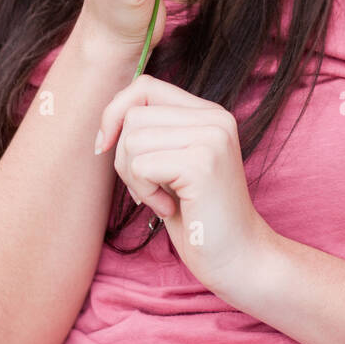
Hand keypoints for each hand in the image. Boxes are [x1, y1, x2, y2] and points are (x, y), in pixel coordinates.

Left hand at [96, 73, 274, 297]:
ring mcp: (211, 138)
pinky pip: (140, 166)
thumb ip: (154, 134)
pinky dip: (145, 192)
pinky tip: (168, 209)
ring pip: (132, 140)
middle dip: (124, 157)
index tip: (106, 146)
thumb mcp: (172, 165)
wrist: (238, 257)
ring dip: (134, 178)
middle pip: (133, 115)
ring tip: (161, 199)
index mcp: (209, 113)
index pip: (145, 86)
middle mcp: (215, 118)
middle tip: (149, 188)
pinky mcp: (202, 164)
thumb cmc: (199, 217)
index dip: (115, 112)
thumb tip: (107, 120)